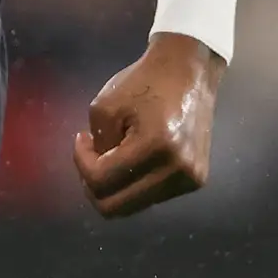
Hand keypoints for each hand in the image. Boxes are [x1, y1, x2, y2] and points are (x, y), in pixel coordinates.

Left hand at [71, 33, 222, 218]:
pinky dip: (136, 183)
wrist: (189, 70)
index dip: (81, 163)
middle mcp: (177, 170)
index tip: (82, 138)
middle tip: (90, 159)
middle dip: (94, 184)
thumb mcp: (105, 106)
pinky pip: (152, 196)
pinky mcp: (196, 180)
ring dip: (116, 184)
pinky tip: (137, 157)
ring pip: (133, 205)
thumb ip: (96, 146)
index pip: (101, 181)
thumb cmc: (144, 82)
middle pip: (116, 207)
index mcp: (155, 146)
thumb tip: (97, 173)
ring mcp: (190, 179)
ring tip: (117, 153)